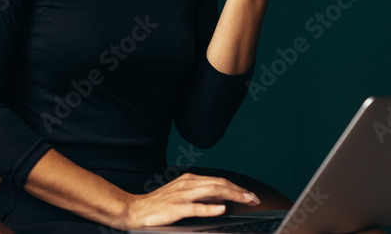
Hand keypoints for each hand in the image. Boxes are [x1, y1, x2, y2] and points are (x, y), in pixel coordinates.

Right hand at [120, 172, 260, 228]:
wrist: (135, 210)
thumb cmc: (158, 206)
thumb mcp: (181, 196)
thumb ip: (199, 196)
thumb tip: (221, 200)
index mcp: (188, 180)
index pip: (218, 181)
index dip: (237, 187)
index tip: (251, 195)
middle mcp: (186, 184)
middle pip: (218, 184)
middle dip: (239, 190)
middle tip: (255, 198)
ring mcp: (180, 195)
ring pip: (211, 191)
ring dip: (231, 195)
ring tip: (246, 200)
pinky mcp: (174, 208)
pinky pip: (195, 207)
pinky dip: (210, 208)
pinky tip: (221, 209)